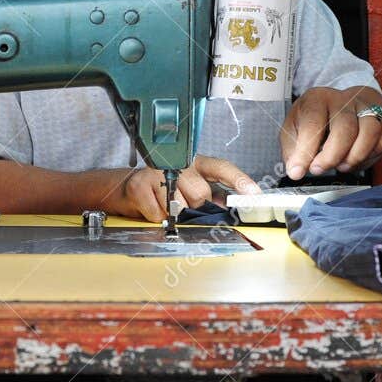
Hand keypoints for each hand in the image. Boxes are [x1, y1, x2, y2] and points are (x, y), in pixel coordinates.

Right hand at [105, 156, 260, 220]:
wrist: (127, 188)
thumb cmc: (164, 189)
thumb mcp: (189, 188)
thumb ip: (210, 196)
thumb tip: (227, 210)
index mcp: (197, 163)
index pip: (222, 168)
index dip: (240, 180)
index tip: (253, 194)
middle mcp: (178, 163)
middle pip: (201, 194)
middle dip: (196, 208)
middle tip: (184, 205)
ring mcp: (158, 171)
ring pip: (180, 207)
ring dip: (174, 215)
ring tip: (165, 204)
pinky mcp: (141, 184)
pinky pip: (159, 214)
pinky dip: (157, 218)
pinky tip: (152, 206)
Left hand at [279, 87, 381, 180]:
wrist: (341, 102)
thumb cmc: (316, 119)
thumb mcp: (294, 129)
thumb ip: (292, 150)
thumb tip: (295, 170)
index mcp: (317, 99)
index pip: (313, 123)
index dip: (305, 151)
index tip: (299, 170)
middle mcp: (343, 100)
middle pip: (345, 127)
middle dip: (332, 156)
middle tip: (319, 169)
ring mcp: (366, 108)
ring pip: (370, 131)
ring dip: (356, 155)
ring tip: (342, 165)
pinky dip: (377, 151)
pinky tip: (361, 158)